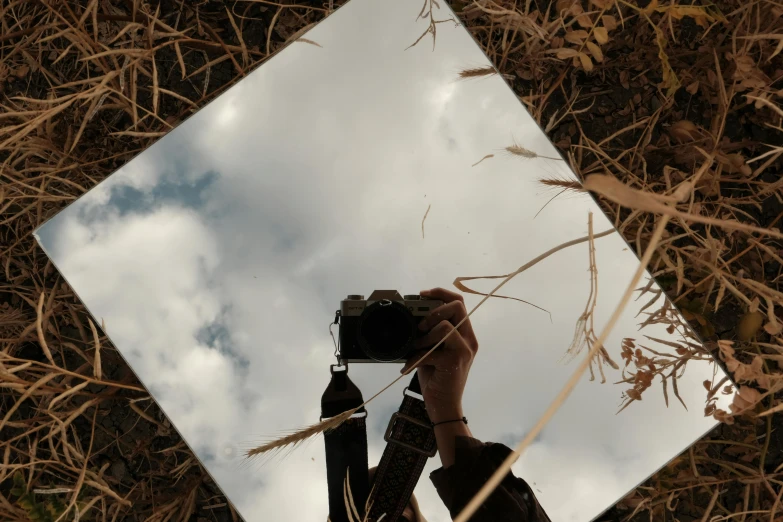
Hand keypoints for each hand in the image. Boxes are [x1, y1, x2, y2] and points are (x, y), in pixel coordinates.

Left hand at [401, 287, 478, 423]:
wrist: (443, 406)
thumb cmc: (437, 378)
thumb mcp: (435, 350)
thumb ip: (431, 333)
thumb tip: (413, 316)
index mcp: (465, 334)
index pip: (459, 302)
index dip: (441, 292)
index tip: (423, 294)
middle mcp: (469, 339)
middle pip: (457, 306)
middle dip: (434, 311)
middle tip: (420, 326)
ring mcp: (465, 350)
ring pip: (445, 326)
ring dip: (423, 337)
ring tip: (415, 349)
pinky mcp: (455, 362)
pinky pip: (432, 349)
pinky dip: (416, 357)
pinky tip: (409, 366)